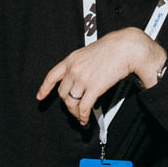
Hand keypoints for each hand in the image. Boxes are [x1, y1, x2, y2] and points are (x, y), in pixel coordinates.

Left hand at [36, 29, 165, 126]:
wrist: (127, 48)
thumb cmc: (114, 48)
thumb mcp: (90, 52)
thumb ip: (82, 64)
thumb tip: (81, 78)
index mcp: (71, 59)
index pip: (52, 76)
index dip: (45, 88)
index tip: (40, 96)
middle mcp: (73, 69)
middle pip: (63, 93)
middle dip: (67, 104)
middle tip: (73, 109)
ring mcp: (82, 79)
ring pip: (71, 102)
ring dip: (75, 113)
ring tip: (80, 117)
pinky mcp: (94, 88)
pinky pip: (83, 107)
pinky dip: (83, 116)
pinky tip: (85, 119)